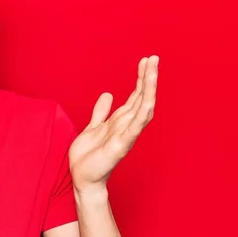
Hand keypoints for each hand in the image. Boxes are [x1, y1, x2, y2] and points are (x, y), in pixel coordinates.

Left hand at [69, 55, 158, 191]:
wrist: (83, 178)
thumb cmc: (88, 156)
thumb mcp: (92, 127)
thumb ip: (101, 112)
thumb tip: (108, 94)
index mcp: (120, 120)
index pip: (135, 95)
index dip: (141, 78)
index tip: (146, 60)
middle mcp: (126, 125)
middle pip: (141, 97)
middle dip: (148, 78)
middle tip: (154, 58)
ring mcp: (126, 135)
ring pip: (142, 108)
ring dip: (148, 89)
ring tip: (152, 71)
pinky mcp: (121, 145)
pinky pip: (135, 128)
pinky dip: (142, 114)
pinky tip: (149, 101)